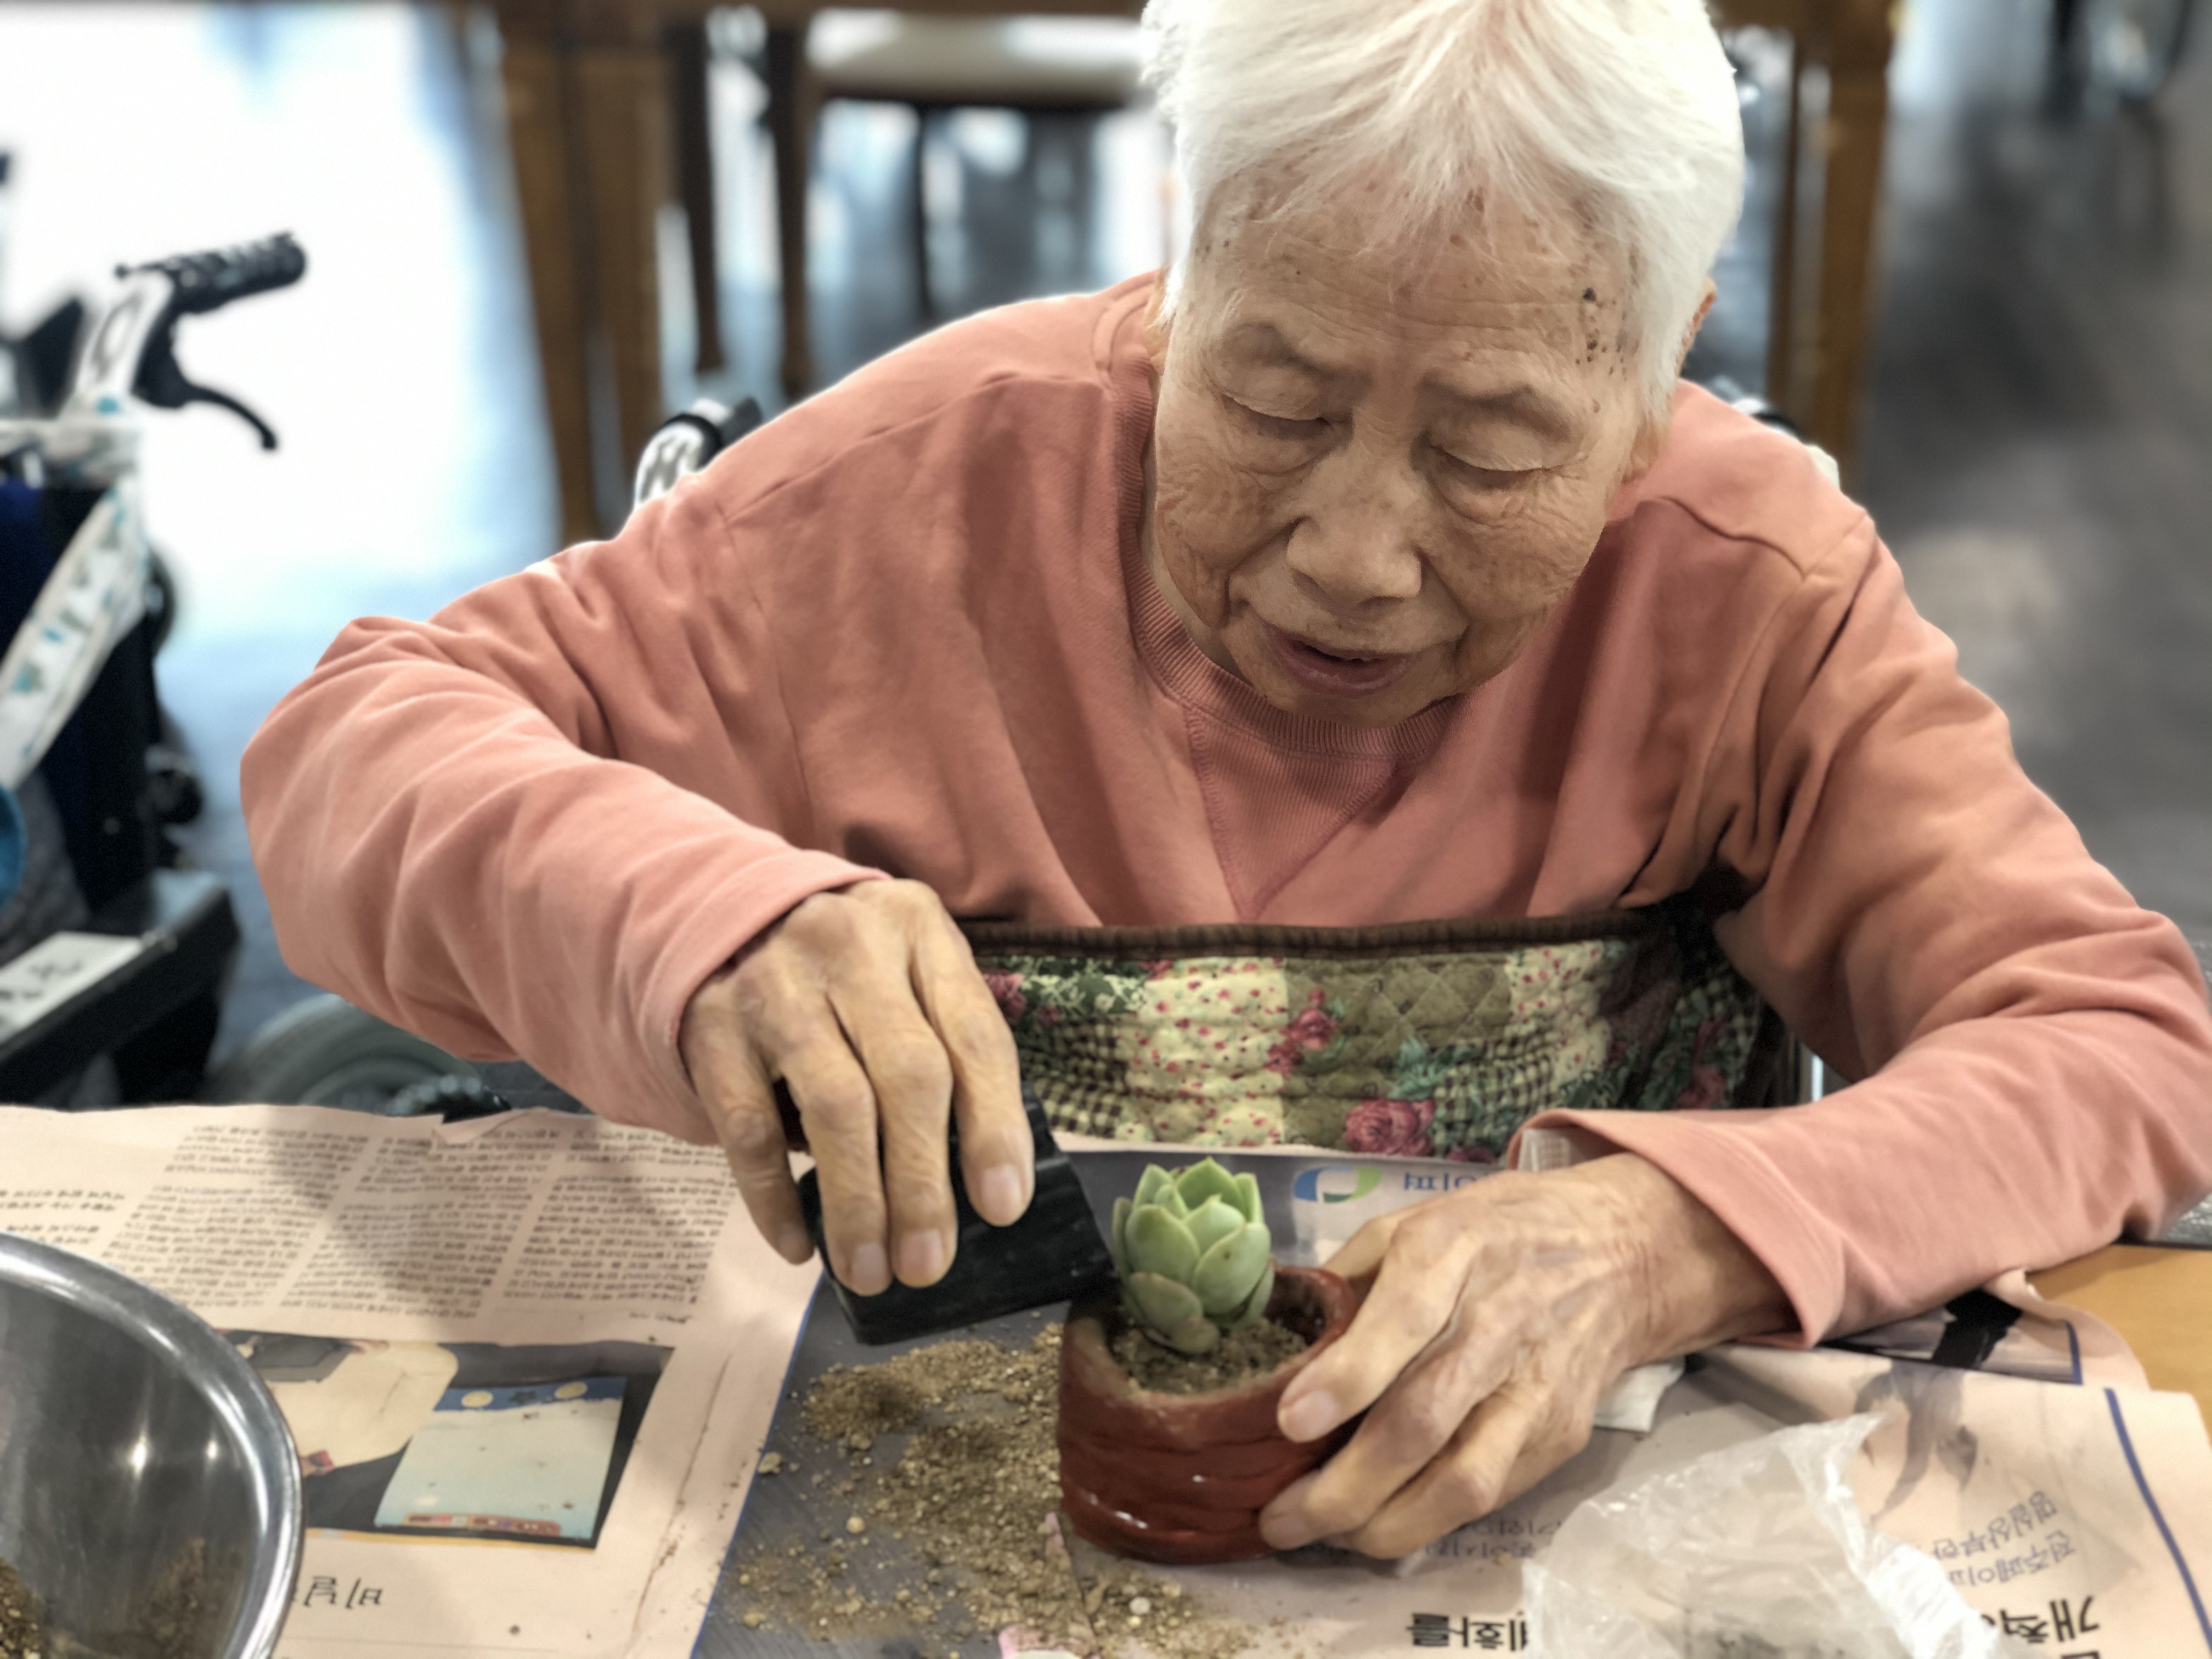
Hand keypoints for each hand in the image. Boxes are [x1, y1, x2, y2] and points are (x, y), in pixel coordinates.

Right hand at [678, 880, 1032, 1294]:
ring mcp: (777, 985)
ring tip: (870, 1273)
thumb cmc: (845, 964)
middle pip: (908, 1075)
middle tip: (928, 1264)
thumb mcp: (908, 970)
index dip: (994, 1127)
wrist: (721, 905)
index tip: (1003, 1208)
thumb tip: (983, 1180)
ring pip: (835, 1106)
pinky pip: (747, 1125)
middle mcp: (852, 949)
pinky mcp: (712, 1026)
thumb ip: (946, 1046)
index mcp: (920, 932)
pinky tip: (798, 1247)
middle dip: (923, 1183)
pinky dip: (773, 1196)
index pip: (974, 1037)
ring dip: (857, 1202)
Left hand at [1257, 1154, 1789, 1556]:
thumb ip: (1348, 1278)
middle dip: (1346, 1486)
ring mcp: (1537, 1388)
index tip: (1290, 1422)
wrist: (1621, 1254)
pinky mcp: (1562, 1435)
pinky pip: (1491, 1495)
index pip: (1404, 1319)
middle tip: (1281, 1518)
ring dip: (1385, 1525)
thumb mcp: (1415, 1220)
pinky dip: (1429, 1522)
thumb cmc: (1495, 1232)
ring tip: (1325, 1536)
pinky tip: (1379, 1524)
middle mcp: (1499, 1321)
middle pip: (1424, 1420)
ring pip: (1463, 1480)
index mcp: (1454, 1250)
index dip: (1347, 1376)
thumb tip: (1278, 1344)